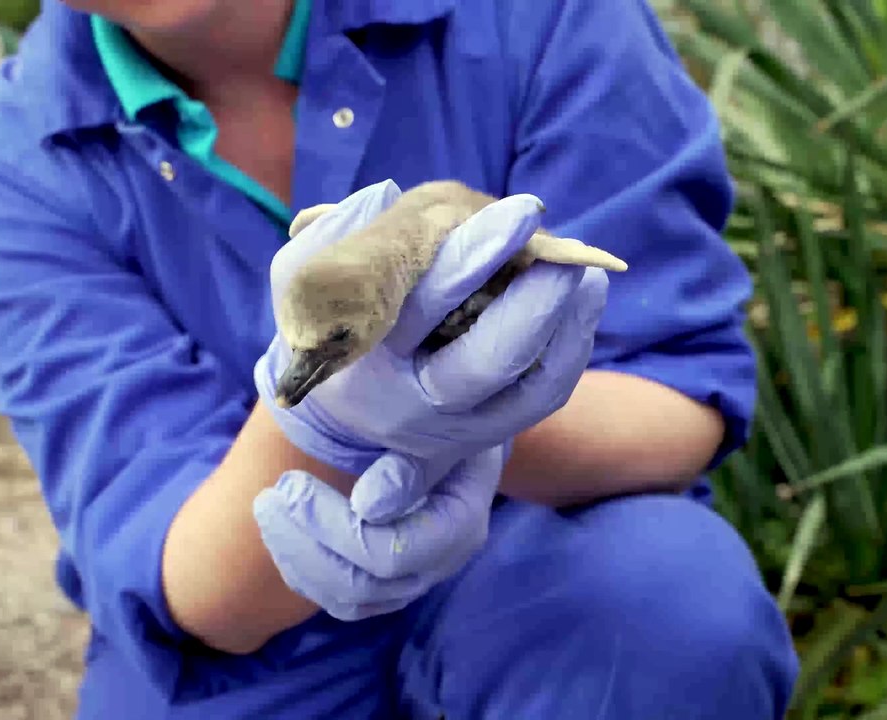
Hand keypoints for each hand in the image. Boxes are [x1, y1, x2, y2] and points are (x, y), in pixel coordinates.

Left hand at [252, 445, 503, 621]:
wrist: (463, 423)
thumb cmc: (448, 415)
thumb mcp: (438, 426)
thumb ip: (410, 465)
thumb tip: (367, 506)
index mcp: (460, 524)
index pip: (391, 553)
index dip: (332, 527)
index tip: (291, 483)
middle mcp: (442, 562)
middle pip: (365, 585)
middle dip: (305, 545)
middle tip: (268, 498)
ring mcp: (417, 577)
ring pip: (349, 601)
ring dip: (298, 562)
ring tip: (268, 511)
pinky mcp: (391, 581)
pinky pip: (343, 600)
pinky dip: (305, 573)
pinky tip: (281, 533)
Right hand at [254, 180, 609, 521]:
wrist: (349, 409)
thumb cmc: (330, 325)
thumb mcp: (299, 285)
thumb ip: (325, 238)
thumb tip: (379, 196)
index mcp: (367, 360)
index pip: (422, 307)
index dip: (472, 258)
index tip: (520, 213)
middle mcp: (416, 403)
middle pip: (485, 363)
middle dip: (532, 304)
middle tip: (565, 254)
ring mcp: (462, 425)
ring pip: (530, 389)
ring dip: (567, 328)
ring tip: (586, 271)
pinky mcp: (497, 429)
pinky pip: (546, 393)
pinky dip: (573, 346)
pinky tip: (584, 296)